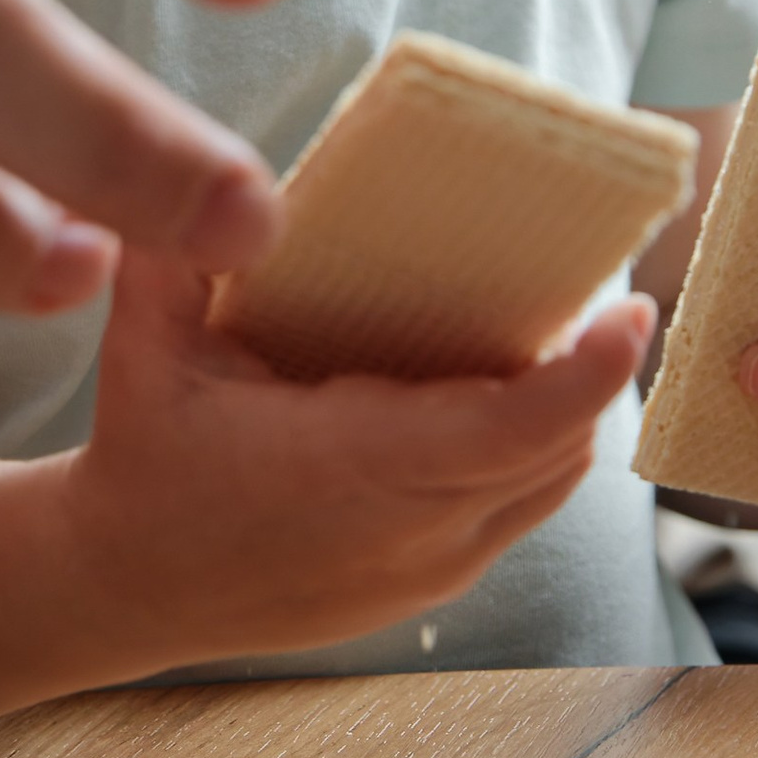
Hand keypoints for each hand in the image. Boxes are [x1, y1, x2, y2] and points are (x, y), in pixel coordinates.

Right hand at [61, 251, 649, 661]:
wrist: (127, 585)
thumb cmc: (146, 453)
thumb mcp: (145, 339)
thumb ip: (178, 247)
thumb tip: (229, 172)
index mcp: (350, 467)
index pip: (509, 430)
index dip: (587, 376)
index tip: (630, 312)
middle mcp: (408, 531)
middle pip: (556, 449)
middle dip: (592, 369)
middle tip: (599, 282)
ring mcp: (429, 569)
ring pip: (551, 483)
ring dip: (569, 410)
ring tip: (563, 329)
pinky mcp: (432, 585)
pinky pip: (521, 510)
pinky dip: (537, 450)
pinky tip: (512, 391)